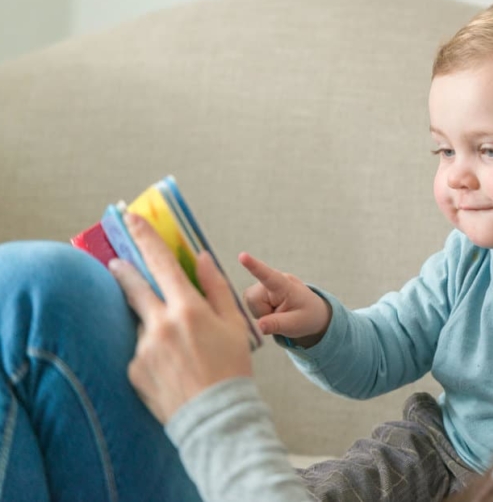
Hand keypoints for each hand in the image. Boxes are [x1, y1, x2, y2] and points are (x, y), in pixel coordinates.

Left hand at [110, 213, 252, 423]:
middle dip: (123, 270)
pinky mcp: (132, 370)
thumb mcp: (235, 324)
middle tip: (115, 261)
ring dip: (154, 326)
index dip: (145, 237)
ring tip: (179, 350)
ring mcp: (143, 348)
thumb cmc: (232, 368)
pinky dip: (153, 353)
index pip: (161, 263)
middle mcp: (161, 324)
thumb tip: (201, 259)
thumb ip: (216, 288)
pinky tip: (172, 369)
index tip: (131, 217)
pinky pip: (140, 351)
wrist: (216, 417)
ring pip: (142, 323)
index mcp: (189, 309)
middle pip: (133, 286)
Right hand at [239, 252, 330, 347]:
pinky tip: (271, 312)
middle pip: (252, 298)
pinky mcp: (257, 292)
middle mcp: (272, 282)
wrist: (311, 313)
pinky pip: (249, 305)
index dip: (254, 266)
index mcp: (285, 286)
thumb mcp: (296, 324)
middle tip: (279, 316)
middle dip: (262, 312)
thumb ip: (277, 325)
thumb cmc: (306, 316)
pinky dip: (259, 312)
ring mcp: (264, 286)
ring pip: (249, 302)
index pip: (268, 275)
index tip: (243, 256)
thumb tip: (259, 327)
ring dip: (260, 313)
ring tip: (277, 313)